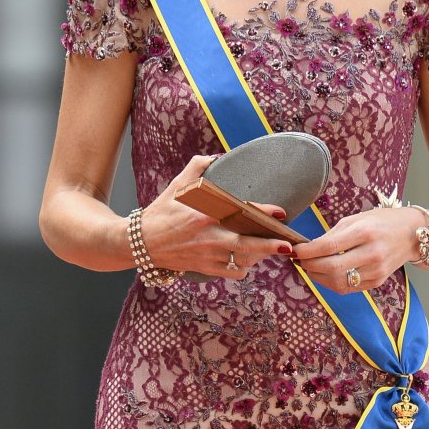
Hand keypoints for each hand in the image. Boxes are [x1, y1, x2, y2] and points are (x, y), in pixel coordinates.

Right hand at [138, 154, 293, 278]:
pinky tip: (248, 259)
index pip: (239, 213)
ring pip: (242, 261)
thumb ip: (197, 167)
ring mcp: (206, 256)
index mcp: (203, 215)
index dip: (263, 213)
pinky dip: (243, 267)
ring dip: (259, 257)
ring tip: (272, 249)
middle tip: (289, 245)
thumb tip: (215, 156)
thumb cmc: (160, 213)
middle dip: (270, 246)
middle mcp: (208, 238)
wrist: (139, 243)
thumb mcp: (176, 186)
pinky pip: (231, 272)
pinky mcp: (204, 269)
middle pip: (247, 245)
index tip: (280, 212)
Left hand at [289, 206, 420, 293]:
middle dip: (310, 266)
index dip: (307, 251)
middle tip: (300, 261)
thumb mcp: (358, 218)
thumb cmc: (383, 222)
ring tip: (310, 268)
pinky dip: (332, 283)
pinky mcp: (378, 282)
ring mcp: (376, 271)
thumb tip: (310, 247)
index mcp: (365, 232)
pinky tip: (325, 275)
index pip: (328, 246)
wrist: (413, 235)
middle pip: (331, 267)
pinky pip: (348, 288)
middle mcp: (372, 253)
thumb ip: (333, 233)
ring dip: (318, 277)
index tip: (295, 250)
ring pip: (338, 282)